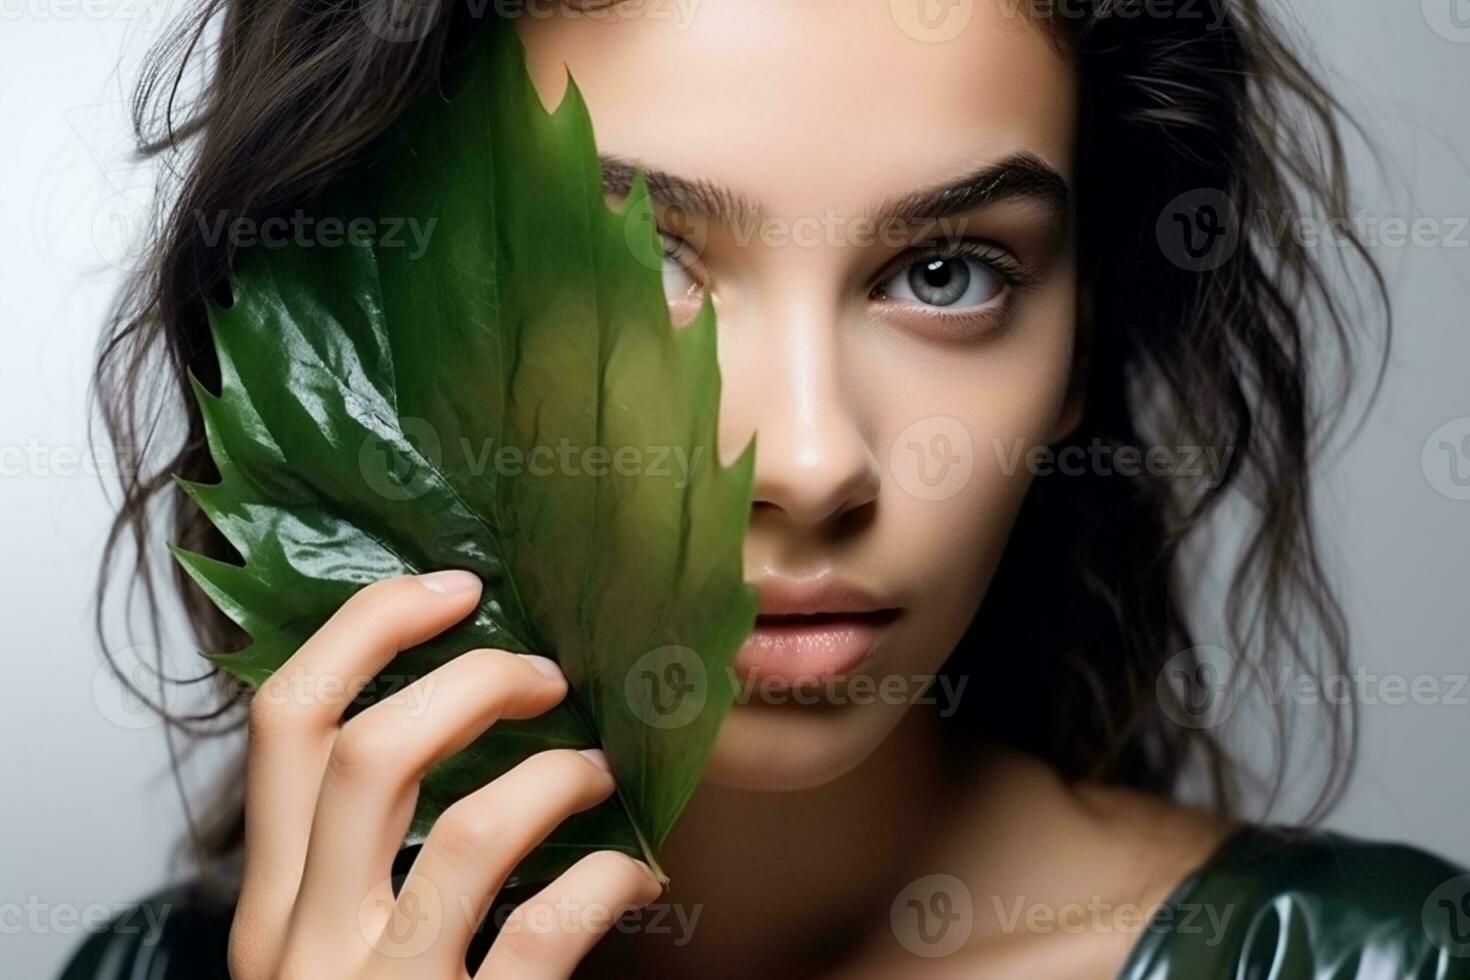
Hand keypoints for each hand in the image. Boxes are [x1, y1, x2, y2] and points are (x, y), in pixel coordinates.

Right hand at [226, 570, 661, 978]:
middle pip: (366, 751)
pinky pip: (544, 934)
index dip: (368, 629)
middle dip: (469, 680)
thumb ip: (364, 855)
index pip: (285, 722)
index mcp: (269, 905)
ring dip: (556, 778)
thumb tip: (455, 716)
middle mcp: (301, 945)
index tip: (454, 589)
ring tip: (599, 772)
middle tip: (544, 674)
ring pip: (467, 832)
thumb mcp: (332, 945)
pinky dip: (606, 881)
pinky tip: (635, 873)